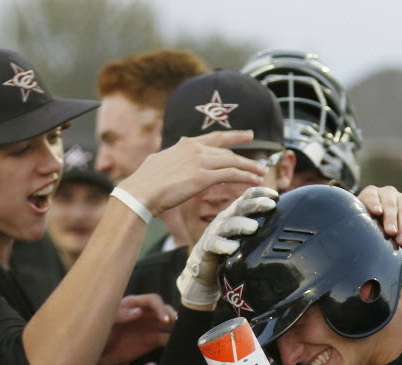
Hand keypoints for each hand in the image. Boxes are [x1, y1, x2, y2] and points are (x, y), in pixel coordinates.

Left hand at [99, 294, 176, 364]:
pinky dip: (174, 340)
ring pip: (168, 323)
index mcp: (132, 304)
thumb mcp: (104, 322)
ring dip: (176, 326)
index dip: (160, 307)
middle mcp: (144, 313)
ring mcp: (148, 327)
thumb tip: (138, 313)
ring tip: (183, 332)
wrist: (95, 354)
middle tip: (177, 325)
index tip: (164, 319)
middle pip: (163, 309)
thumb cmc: (96, 333)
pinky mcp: (151, 341)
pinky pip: (166, 338)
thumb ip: (119, 315)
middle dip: (172, 315)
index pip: (152, 300)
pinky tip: (179, 343)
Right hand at [119, 131, 266, 217]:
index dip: (232, 136)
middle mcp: (194, 149)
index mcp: (184, 145)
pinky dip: (245, 177)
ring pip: (232, 161)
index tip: (247, 135)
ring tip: (261, 174)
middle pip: (226, 151)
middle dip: (245, 156)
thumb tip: (167, 158)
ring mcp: (199, 162)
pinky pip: (230, 174)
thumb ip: (169, 158)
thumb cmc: (144, 183)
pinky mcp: (202, 177)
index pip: (214, 138)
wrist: (140, 192)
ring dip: (249, 168)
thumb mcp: (157, 163)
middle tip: (260, 161)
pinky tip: (254, 181)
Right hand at [177, 186, 277, 309]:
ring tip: (253, 227)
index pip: (246, 196)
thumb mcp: (246, 236)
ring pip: (228, 225)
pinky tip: (233, 248)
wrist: (205, 269)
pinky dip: (223, 245)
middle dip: (254, 204)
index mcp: (235, 213)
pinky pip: (214, 244)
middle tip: (270, 205)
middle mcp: (225, 219)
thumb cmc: (231, 251)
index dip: (260, 192)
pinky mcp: (206, 247)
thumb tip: (290, 227)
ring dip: (240, 224)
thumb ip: (261, 228)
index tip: (276, 195)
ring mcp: (214, 232)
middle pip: (239, 207)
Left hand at [357, 185, 401, 246]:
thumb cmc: (367, 222)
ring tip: (401, 241)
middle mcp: (388, 193)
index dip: (374, 204)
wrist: (383, 222)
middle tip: (391, 232)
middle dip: (391, 219)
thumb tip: (365, 239)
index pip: (371, 197)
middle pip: (390, 205)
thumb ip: (363, 225)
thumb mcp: (362, 221)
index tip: (377, 212)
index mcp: (371, 194)